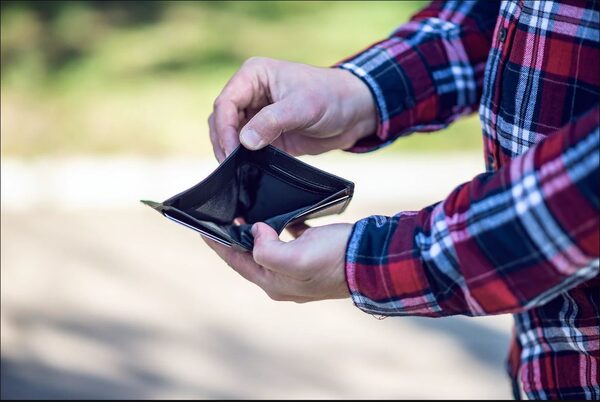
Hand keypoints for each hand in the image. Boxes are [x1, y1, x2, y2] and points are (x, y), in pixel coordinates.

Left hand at [204, 222, 352, 302]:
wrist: (372, 261)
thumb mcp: (297, 258)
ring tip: (244, 210)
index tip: (202, 227)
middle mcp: (282, 278)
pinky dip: (279, 226)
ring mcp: (298, 268)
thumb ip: (267, 250)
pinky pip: (288, 239)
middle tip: (222, 215)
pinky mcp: (311, 254)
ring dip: (255, 230)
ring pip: (267, 246)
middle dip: (234, 236)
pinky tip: (277, 212)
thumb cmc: (335, 259)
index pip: (236, 261)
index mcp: (274, 282)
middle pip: (249, 255)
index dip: (217, 244)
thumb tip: (255, 231)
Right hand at [208, 57, 376, 160]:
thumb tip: (244, 141)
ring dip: (231, 152)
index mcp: (253, 76)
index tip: (232, 150)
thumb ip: (272, 122)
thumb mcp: (303, 106)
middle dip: (224, 142)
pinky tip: (246, 172)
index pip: (225, 103)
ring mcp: (256, 115)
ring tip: (236, 172)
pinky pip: (246, 148)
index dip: (224, 128)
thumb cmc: (332, 97)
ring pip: (230, 135)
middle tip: (231, 167)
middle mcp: (250, 94)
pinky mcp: (265, 134)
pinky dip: (243, 160)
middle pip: (222, 120)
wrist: (354, 113)